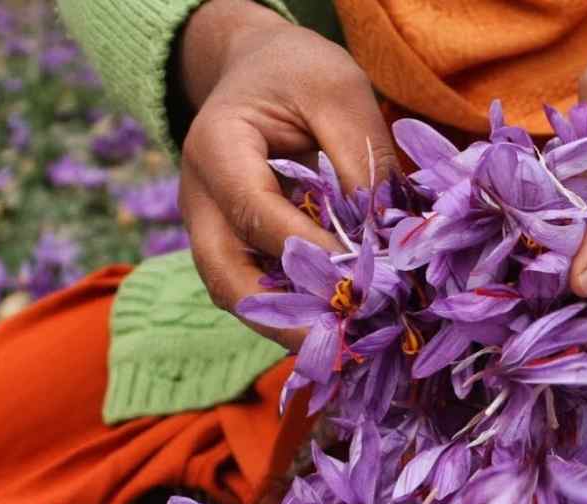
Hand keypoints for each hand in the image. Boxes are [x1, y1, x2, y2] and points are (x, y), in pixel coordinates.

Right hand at [176, 0, 396, 344]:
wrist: (256, 70)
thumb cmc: (296, 74)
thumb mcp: (336, 90)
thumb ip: (359, 154)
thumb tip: (386, 232)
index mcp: (214, 149)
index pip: (256, 214)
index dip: (308, 255)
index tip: (363, 282)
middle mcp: (199, 200)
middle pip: (226, 278)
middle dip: (282, 320)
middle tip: (340, 348)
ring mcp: (210, 230)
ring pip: (237, 296)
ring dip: (288, 326)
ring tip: (345, 350)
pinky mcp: (232, 248)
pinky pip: (256, 291)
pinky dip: (293, 313)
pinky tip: (340, 328)